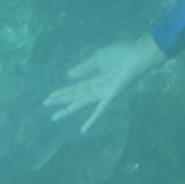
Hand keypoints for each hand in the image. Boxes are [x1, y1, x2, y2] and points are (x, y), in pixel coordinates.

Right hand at [43, 34, 167, 133]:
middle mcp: (99, 88)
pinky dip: (92, 120)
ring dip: (68, 109)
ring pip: (82, 103)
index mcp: (96, 78)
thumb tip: (69, 75)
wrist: (138, 54)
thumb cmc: (122, 54)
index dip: (63, 92)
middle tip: (46, 107)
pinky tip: (83, 129)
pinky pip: (100, 110)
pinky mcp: (111, 96)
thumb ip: (85, 67)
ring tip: (55, 116)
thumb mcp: (99, 58)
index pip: (76, 87)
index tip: (49, 96)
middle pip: (76, 96)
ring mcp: (104, 93)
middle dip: (61, 101)